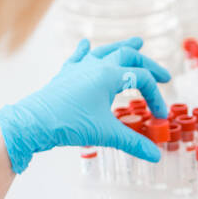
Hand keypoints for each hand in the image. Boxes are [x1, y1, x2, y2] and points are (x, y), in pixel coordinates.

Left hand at [0, 37, 170, 172]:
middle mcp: (95, 65)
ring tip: (137, 42)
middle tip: (163, 75)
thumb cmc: (70, 124)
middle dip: (148, 65)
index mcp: (108, 74)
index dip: (155, 97)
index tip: (159, 115)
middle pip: (128, 57)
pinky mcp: (65, 75)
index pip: (141, 79)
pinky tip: (85, 44)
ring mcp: (79, 68)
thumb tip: (155, 156)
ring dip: (123, 47)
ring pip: (105, 51)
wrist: (34, 122)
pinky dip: (85, 51)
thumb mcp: (106, 134)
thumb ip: (133, 143)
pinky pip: (78, 57)